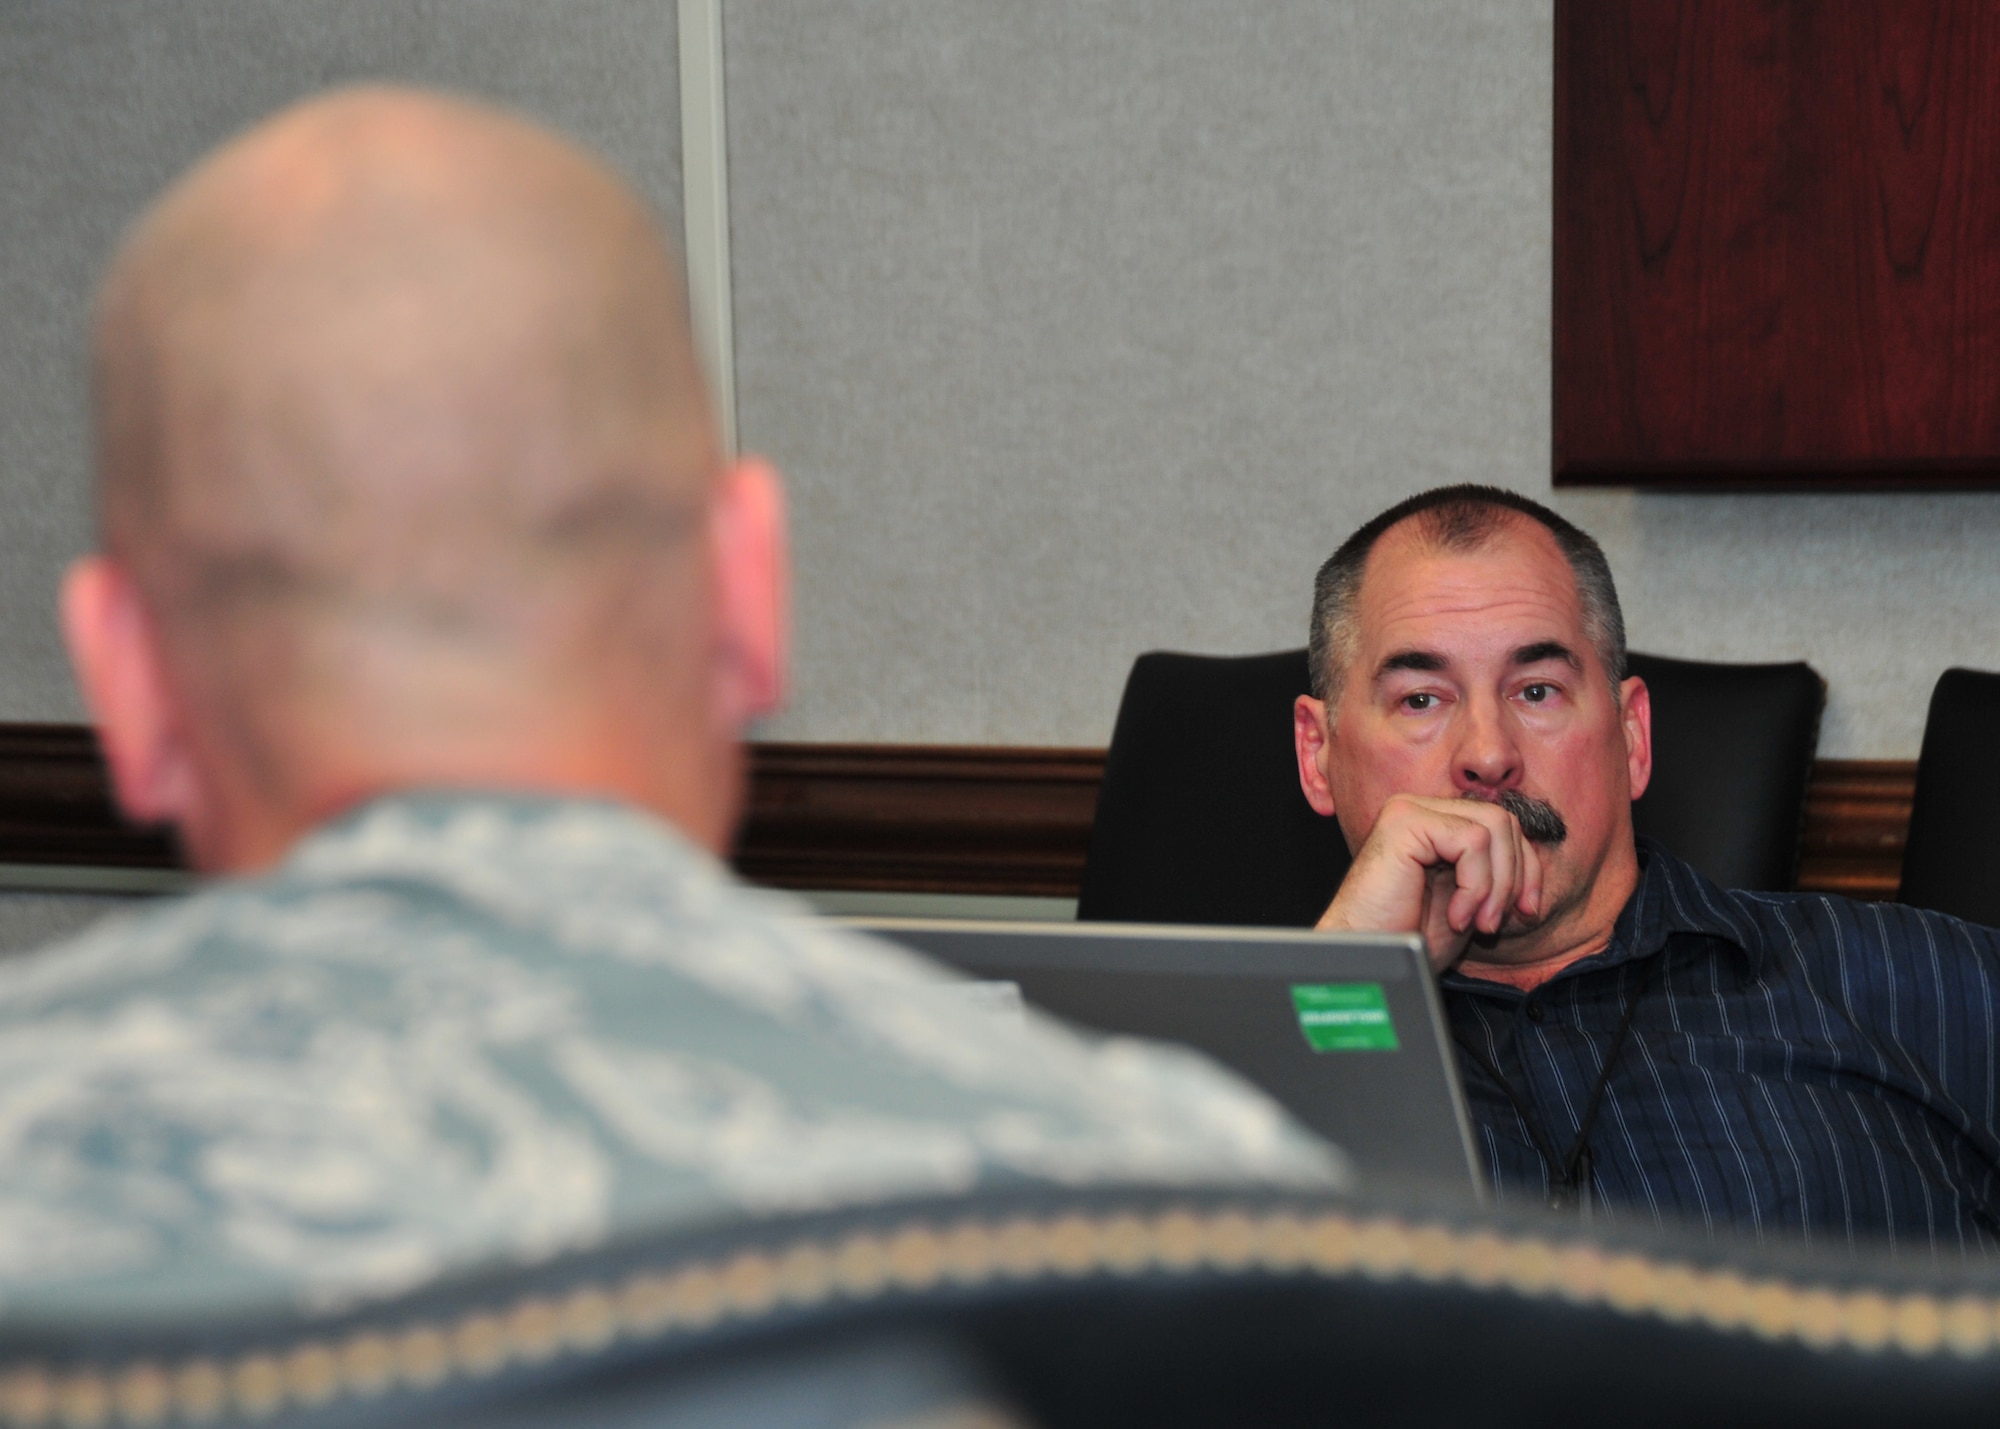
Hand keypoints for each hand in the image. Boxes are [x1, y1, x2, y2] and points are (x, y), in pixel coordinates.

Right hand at [1316, 794, 1543, 971]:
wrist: (1367, 956)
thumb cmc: (1408, 936)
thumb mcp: (1467, 901)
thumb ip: (1492, 874)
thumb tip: (1534, 866)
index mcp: (1435, 823)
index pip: (1503, 826)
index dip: (1526, 869)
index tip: (1525, 911)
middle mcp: (1421, 808)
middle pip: (1504, 821)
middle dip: (1516, 876)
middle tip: (1494, 922)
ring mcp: (1411, 810)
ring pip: (1494, 827)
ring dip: (1496, 885)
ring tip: (1476, 922)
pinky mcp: (1405, 821)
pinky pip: (1473, 841)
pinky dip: (1476, 885)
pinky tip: (1456, 916)